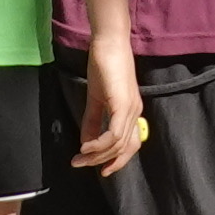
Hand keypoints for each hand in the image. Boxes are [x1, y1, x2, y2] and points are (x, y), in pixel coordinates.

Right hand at [76, 44, 143, 178]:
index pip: (129, 145)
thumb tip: (86, 143)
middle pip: (122, 149)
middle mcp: (135, 114)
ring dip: (96, 155)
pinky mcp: (123, 104)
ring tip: (79, 158)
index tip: (101, 170)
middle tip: (79, 164)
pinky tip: (85, 146)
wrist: (108, 43)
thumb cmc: (103, 66)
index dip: (117, 161)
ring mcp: (131, 110)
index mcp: (131, 113)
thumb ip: (92, 120)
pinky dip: (99, 144)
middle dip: (100, 161)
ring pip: (117, 144)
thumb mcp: (96, 98)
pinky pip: (113, 133)